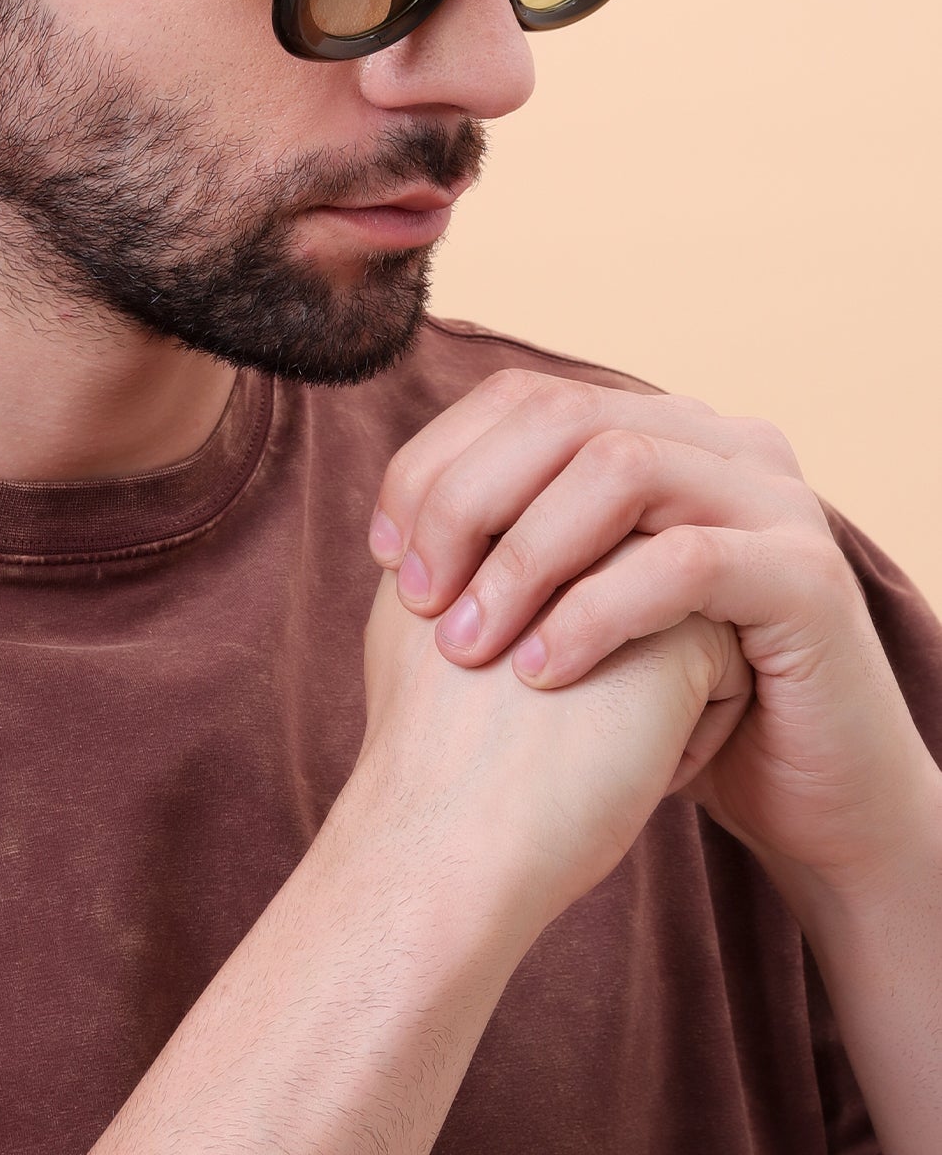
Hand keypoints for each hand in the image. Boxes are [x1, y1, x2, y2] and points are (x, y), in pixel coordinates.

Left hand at [367, 367, 941, 896]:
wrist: (796, 794)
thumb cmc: (661, 701)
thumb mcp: (571, 603)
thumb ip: (506, 543)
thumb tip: (391, 520)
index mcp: (655, 428)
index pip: (521, 399)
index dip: (435, 463)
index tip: (385, 552)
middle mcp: (716, 438)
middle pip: (560, 414)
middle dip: (466, 500)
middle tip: (415, 596)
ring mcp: (770, 496)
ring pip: (619, 469)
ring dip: (524, 555)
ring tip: (468, 643)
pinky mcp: (806, 574)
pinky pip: (684, 563)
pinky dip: (597, 612)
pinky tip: (542, 672)